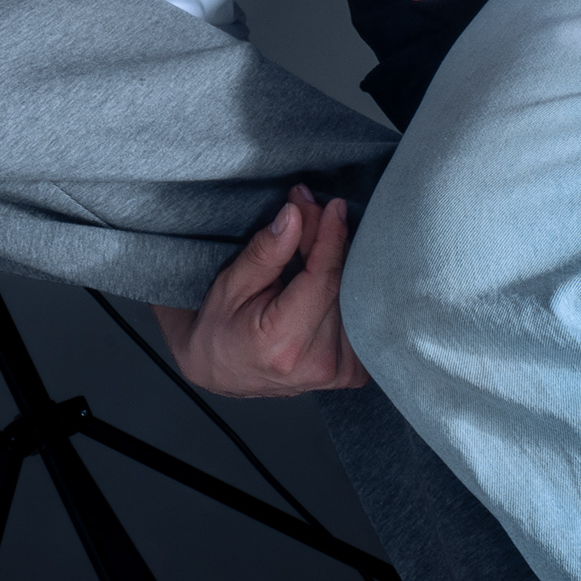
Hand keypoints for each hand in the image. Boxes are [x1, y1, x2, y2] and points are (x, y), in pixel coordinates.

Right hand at [155, 185, 367, 394]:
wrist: (222, 371)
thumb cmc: (219, 329)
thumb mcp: (231, 285)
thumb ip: (265, 252)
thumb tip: (294, 215)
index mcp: (284, 344)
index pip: (324, 278)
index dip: (331, 236)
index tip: (334, 207)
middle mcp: (317, 363)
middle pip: (342, 284)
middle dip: (331, 242)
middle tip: (311, 215)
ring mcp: (338, 373)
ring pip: (355, 299)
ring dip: (340, 265)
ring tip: (311, 247)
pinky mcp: (350, 373)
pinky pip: (361, 318)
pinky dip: (348, 291)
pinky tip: (329, 277)